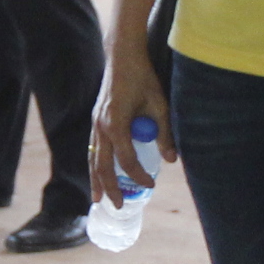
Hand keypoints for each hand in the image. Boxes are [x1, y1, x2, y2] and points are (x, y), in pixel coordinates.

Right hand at [90, 47, 173, 197]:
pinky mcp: (96, 120)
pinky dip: (95, 164)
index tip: (151, 185)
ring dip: (96, 180)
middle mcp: (101, 127)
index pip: (127, 160)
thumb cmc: (142, 78)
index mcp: (116, 124)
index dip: (139, 176)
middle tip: (119, 206)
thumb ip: (164, 132)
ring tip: (97, 199)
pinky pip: (92, 148)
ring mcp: (96, 123)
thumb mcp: (159, 104)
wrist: (122, 56)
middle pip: (103, 166)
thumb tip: (171, 160)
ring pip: (93, 159)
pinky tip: (97, 174)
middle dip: (109, 188)